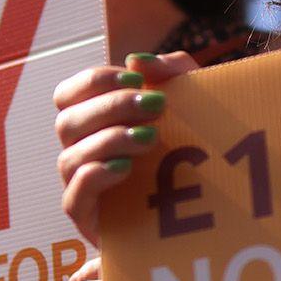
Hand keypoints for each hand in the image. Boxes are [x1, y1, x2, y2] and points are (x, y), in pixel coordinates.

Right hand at [54, 50, 196, 243]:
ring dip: (109, 141)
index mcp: (94, 124)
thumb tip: (136, 60)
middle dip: (110, 108)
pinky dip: (95, 177)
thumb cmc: (196, 150)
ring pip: (69, 158)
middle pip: (66, 122)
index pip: (69, 95)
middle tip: (156, 106)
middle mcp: (81, 153)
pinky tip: (125, 167)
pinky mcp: (90, 221)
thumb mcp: (192, 104)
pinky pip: (73, 198)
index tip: (135, 78)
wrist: (214, 212)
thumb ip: (171, 72)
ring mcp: (82, 188)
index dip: (94, 81)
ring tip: (151, 138)